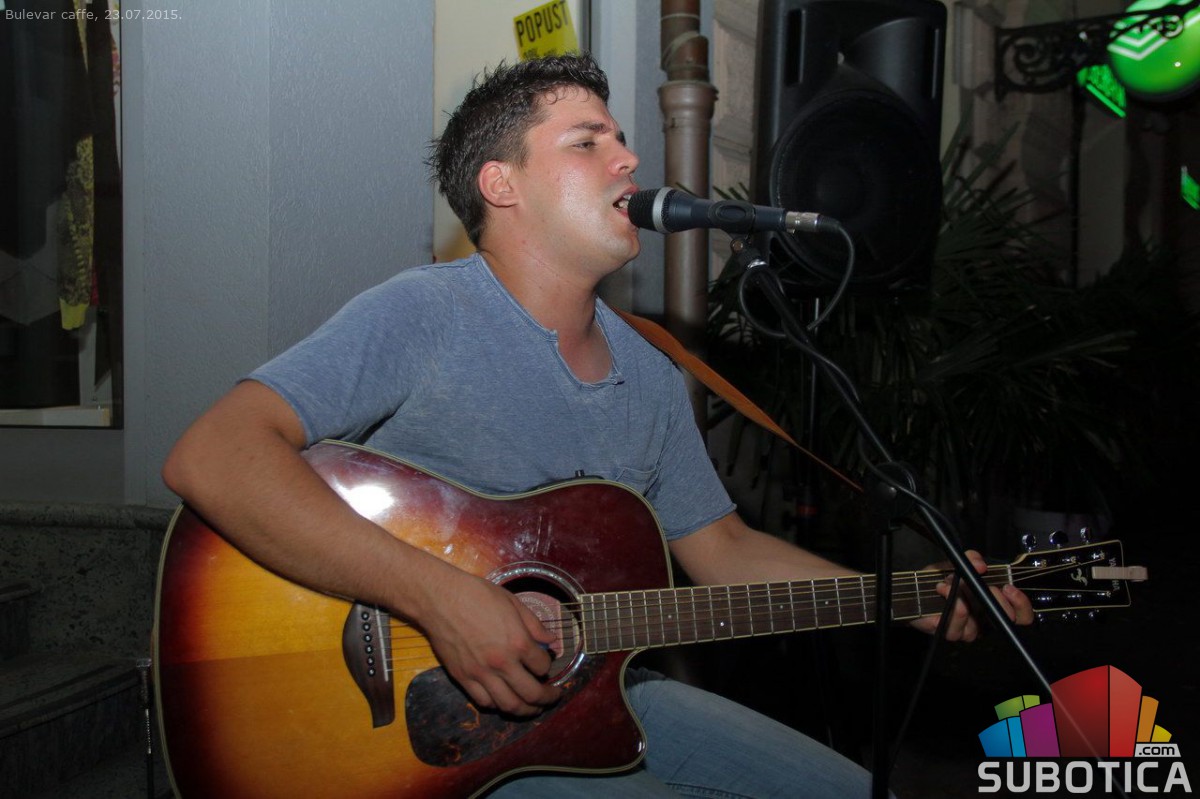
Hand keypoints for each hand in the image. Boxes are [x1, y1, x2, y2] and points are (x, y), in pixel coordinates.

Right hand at [417, 568, 562, 715]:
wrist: (440, 599)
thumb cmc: (478, 595)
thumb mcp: (513, 603)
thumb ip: (534, 625)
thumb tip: (552, 642)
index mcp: (518, 642)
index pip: (543, 665)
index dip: (548, 665)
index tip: (546, 662)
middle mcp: (502, 663)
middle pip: (531, 693)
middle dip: (547, 698)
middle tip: (553, 696)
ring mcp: (481, 674)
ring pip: (509, 705)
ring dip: (526, 710)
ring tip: (533, 708)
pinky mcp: (462, 678)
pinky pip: (484, 702)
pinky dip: (498, 705)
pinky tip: (504, 700)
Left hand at [910, 550, 1034, 640]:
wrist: (913, 591)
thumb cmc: (939, 580)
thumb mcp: (956, 563)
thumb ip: (970, 559)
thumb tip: (980, 564)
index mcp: (992, 607)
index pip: (1021, 616)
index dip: (1021, 605)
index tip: (1008, 588)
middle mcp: (984, 623)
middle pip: (1003, 622)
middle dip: (995, 601)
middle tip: (983, 585)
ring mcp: (967, 631)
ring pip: (977, 624)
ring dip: (965, 598)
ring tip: (952, 583)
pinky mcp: (949, 633)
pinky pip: (956, 625)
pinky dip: (951, 605)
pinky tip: (943, 590)